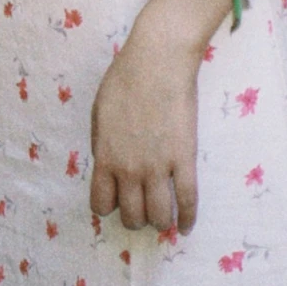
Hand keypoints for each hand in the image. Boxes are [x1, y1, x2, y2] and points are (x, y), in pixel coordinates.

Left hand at [89, 0, 232, 231]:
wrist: (158, 60)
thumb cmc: (125, 78)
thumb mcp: (99, 111)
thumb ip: (100, 142)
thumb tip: (104, 162)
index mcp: (105, 157)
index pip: (101, 203)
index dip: (109, 206)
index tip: (117, 201)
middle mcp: (130, 169)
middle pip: (132, 215)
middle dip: (136, 218)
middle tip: (143, 210)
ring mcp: (158, 167)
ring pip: (159, 215)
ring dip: (160, 222)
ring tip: (164, 218)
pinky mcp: (185, 159)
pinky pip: (187, 199)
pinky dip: (187, 218)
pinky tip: (186, 225)